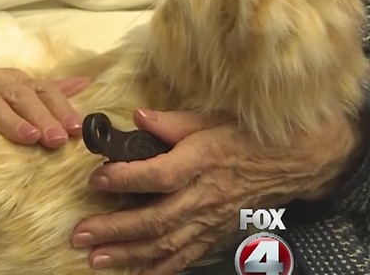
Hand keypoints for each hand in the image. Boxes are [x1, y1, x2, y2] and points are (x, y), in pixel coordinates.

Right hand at [0, 65, 89, 147]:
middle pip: (16, 93)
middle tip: (57, 139)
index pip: (37, 90)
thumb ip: (38, 93)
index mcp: (3, 81)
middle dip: (40, 115)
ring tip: (27, 137)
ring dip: (7, 118)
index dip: (58, 107)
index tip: (75, 130)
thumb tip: (82, 85)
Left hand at [70, 108, 359, 273]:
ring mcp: (211, 219)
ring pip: (166, 243)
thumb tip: (137, 117)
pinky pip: (187, 256)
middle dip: (114, 229)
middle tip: (81, 235)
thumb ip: (173, 122)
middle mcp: (204, 195)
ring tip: (96, 260)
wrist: (295, 159)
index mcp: (203, 161)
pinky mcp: (216, 233)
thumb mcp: (213, 118)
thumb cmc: (249, 135)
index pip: (160, 175)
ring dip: (129, 254)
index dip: (126, 179)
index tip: (96, 179)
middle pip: (156, 219)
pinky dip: (161, 269)